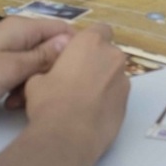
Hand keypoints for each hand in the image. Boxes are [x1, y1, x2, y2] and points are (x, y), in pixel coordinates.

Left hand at [0, 17, 73, 118]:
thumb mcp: (12, 68)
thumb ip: (43, 56)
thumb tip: (71, 42)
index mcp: (22, 28)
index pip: (61, 29)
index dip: (74, 49)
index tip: (79, 73)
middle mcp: (16, 35)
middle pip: (49, 49)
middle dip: (51, 71)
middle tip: (44, 93)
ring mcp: (5, 51)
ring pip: (34, 65)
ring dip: (33, 84)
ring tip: (22, 102)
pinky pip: (18, 74)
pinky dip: (19, 88)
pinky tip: (11, 104)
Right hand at [21, 25, 129, 163]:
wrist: (68, 137)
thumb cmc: (50, 101)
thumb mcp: (37, 79)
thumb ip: (51, 67)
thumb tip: (54, 74)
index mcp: (91, 43)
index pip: (100, 29)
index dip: (90, 40)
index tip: (78, 54)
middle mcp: (112, 56)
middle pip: (108, 53)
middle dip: (97, 62)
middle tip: (77, 79)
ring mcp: (124, 81)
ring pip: (114, 75)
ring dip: (103, 82)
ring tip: (84, 101)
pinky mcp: (127, 104)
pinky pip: (117, 95)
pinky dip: (108, 100)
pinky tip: (91, 114)